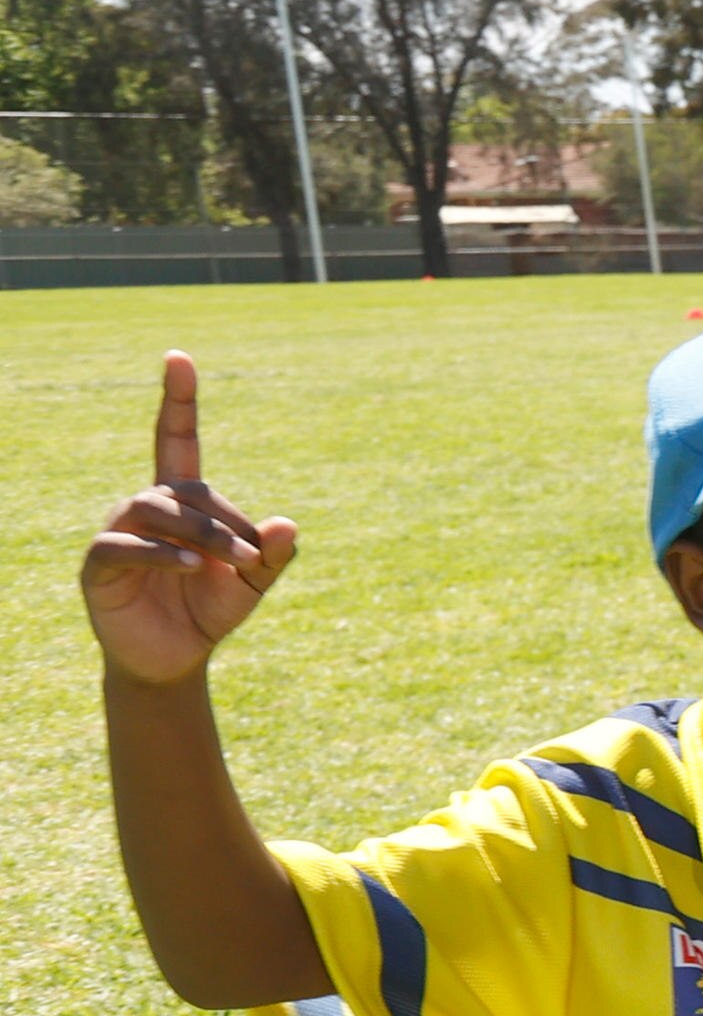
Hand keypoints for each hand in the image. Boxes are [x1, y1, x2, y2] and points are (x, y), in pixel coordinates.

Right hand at [84, 352, 296, 682]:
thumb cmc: (210, 609)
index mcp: (182, 503)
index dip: (177, 401)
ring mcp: (118, 533)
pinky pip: (123, 546)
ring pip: (153, 510)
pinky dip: (159, 552)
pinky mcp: (99, 565)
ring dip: (199, 533)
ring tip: (230, 562)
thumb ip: (271, 554)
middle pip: (183, 491)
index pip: (176, 440)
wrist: (175, 657)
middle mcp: (145, 508)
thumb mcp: (250, 582)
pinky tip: (190, 567)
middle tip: (252, 556)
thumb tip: (290, 523)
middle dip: (222, 521)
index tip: (179, 358)